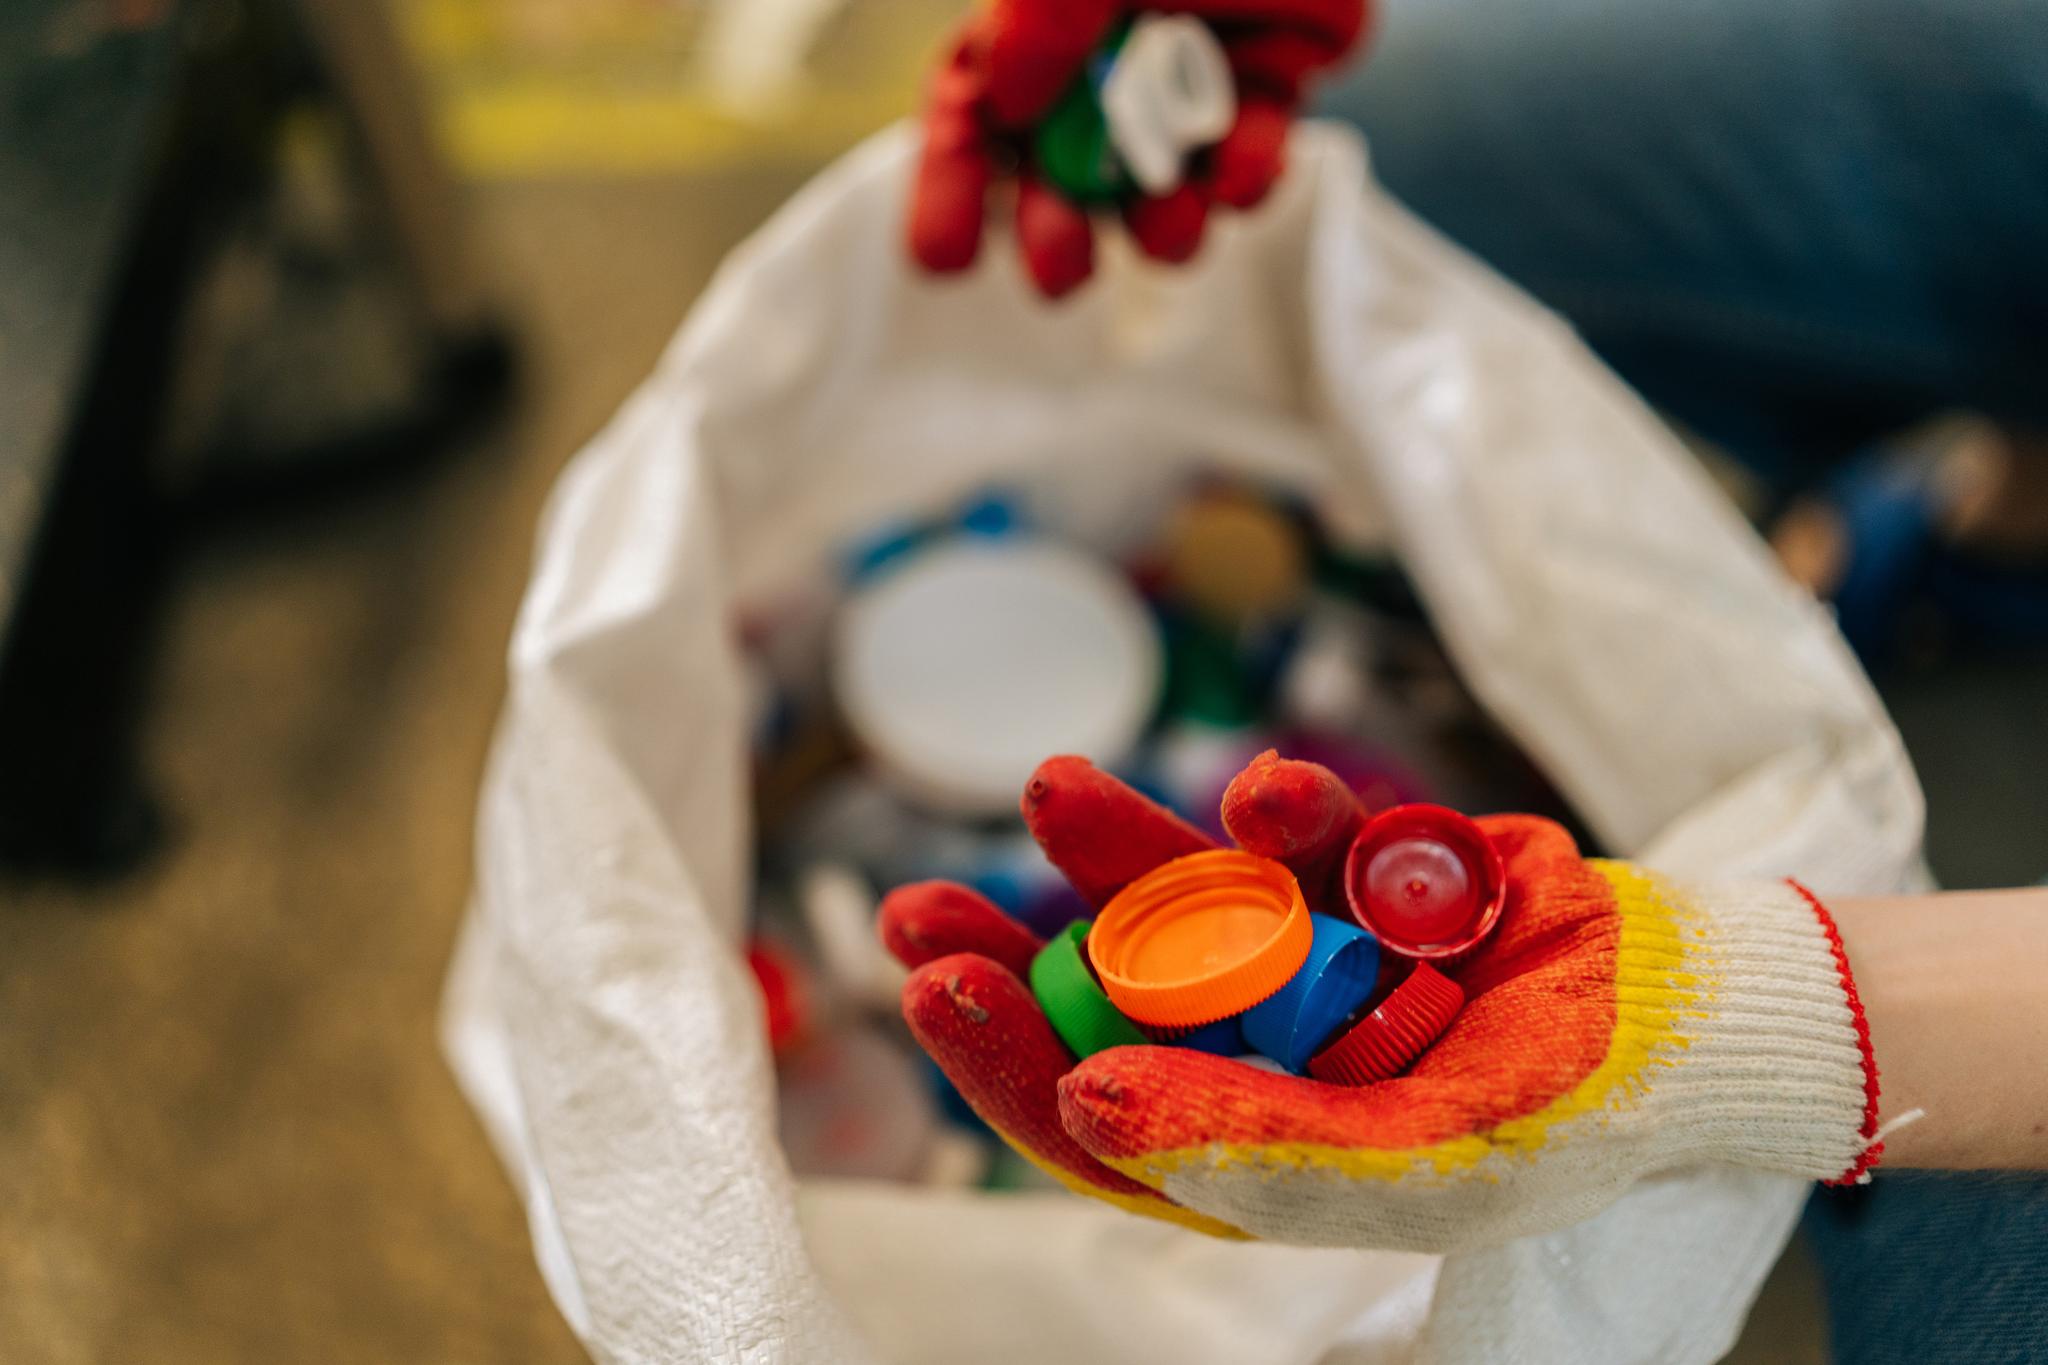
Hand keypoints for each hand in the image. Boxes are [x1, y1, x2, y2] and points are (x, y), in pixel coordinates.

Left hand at [880, 754, 1882, 1251]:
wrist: (1702, 1016)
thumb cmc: (1571, 1115)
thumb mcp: (1425, 1160)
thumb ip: (1263, 1149)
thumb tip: (1088, 1108)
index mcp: (1259, 1149)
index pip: (1101, 1123)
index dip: (1007, 1066)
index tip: (934, 993)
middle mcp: (1264, 1053)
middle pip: (1106, 1011)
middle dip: (1011, 961)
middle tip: (916, 913)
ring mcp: (1311, 958)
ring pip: (1179, 904)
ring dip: (1113, 850)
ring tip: (1050, 787)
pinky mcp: (1365, 874)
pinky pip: (1300, 836)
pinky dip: (1284, 809)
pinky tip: (1271, 790)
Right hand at [909, 0, 1369, 296]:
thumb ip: (1041, 18)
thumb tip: (1002, 104)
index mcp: (1039, 25)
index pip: (972, 116)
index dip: (951, 191)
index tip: (946, 258)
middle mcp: (1104, 60)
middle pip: (1058, 177)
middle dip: (1054, 237)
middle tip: (1063, 273)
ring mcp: (1188, 80)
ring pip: (1158, 188)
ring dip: (1157, 229)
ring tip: (1170, 229)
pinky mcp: (1269, 88)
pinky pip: (1249, 159)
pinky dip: (1244, 180)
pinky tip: (1240, 176)